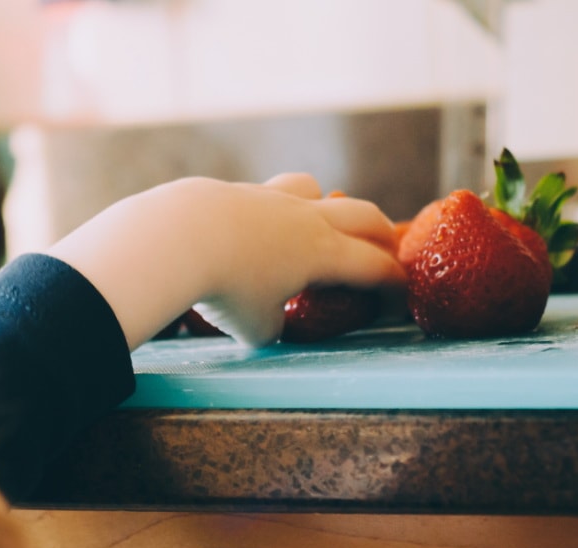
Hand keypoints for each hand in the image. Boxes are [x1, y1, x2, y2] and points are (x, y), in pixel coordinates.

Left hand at [46, 173, 406, 347]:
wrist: (177, 238)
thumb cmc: (224, 289)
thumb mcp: (256, 328)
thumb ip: (272, 326)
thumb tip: (269, 322)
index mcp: (324, 253)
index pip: (374, 266)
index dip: (394, 283)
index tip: (400, 296)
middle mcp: (306, 219)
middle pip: (362, 215)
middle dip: (380, 233)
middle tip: (386, 249)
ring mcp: (270, 198)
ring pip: (314, 189)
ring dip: (326, 205)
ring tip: (319, 223)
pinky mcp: (236, 192)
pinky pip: (267, 195)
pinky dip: (274, 211)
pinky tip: (255, 228)